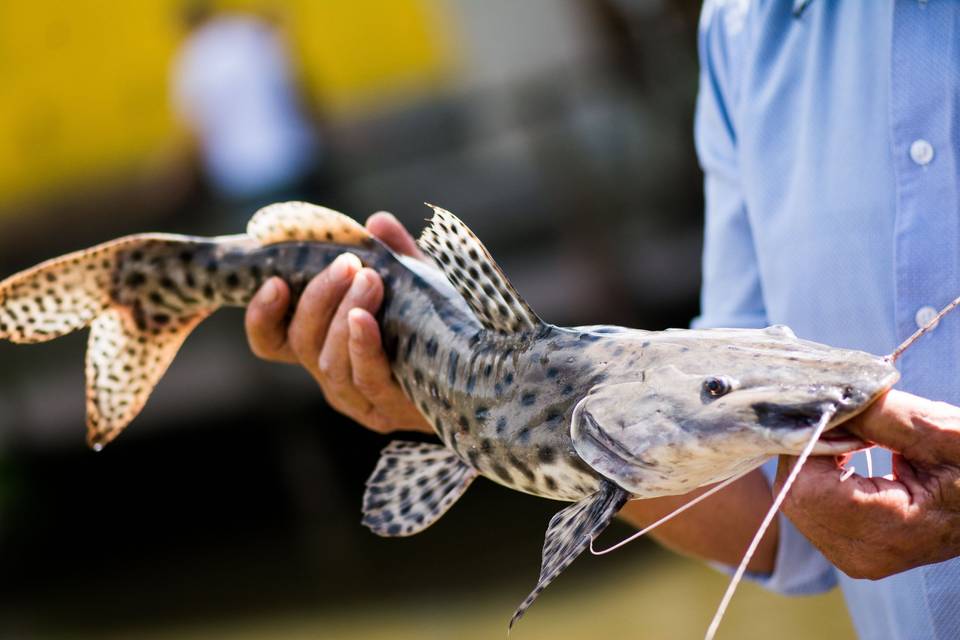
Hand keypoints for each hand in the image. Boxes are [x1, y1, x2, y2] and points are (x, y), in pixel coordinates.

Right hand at [245, 212, 432, 434]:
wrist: (486, 374)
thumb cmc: (443, 328)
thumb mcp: (420, 286)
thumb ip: (398, 256)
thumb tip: (378, 223)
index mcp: (326, 346)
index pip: (273, 341)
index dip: (261, 316)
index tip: (273, 281)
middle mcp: (332, 375)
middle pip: (300, 342)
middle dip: (318, 298)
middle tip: (347, 263)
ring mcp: (357, 399)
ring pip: (328, 361)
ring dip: (342, 316)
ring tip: (369, 280)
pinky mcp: (387, 410)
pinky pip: (364, 378)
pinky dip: (361, 346)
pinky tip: (366, 319)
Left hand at [776, 390, 959, 579]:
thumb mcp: (939, 432)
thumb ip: (879, 415)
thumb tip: (824, 398)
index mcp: (882, 531)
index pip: (801, 484)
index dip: (811, 442)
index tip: (841, 416)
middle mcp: (858, 554)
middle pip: (793, 491)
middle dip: (811, 448)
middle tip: (850, 422)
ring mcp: (852, 556)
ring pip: (796, 496)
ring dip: (817, 459)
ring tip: (859, 440)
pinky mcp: (850, 547)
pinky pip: (811, 504)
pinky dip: (823, 473)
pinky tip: (854, 457)